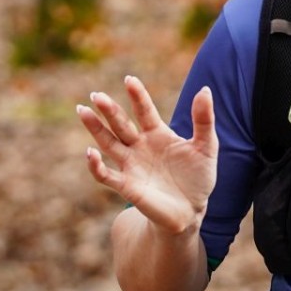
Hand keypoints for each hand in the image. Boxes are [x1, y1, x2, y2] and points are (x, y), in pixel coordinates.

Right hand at [78, 76, 217, 237]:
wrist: (192, 211)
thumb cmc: (198, 178)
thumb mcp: (207, 146)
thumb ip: (204, 119)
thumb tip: (204, 89)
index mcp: (158, 134)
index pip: (144, 111)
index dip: (137, 96)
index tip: (129, 79)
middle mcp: (140, 147)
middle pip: (121, 124)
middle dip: (109, 110)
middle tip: (95, 95)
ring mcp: (131, 165)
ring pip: (108, 143)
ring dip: (95, 129)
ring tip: (83, 111)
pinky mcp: (127, 186)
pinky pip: (106, 175)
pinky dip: (96, 165)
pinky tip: (91, 153)